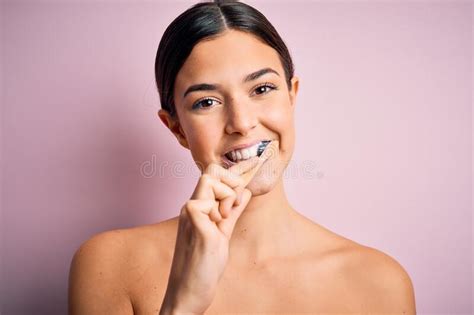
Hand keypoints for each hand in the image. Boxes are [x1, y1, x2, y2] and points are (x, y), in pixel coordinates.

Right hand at [159, 157, 260, 314]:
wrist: (188, 294)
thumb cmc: (203, 266)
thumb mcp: (223, 234)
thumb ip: (232, 212)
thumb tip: (244, 192)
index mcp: (199, 208)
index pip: (214, 175)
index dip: (235, 172)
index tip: (253, 170)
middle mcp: (192, 208)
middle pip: (211, 171)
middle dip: (231, 182)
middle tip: (234, 207)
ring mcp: (191, 216)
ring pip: (208, 180)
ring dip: (226, 195)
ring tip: (225, 220)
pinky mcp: (194, 228)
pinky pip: (203, 203)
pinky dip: (218, 210)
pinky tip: (219, 227)